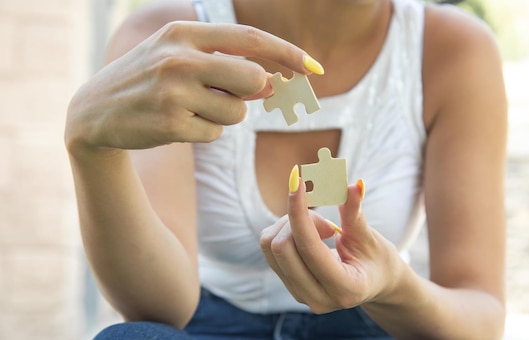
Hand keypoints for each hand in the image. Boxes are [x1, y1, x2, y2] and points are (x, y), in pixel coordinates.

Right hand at [65, 22, 316, 152]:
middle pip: (252, 79)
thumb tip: (270, 84)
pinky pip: (215, 134)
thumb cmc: (148, 80)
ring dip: (223, 116)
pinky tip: (178, 125)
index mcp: (183, 33)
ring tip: (189, 108)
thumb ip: (225, 65)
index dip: (287, 52)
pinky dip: (205, 133)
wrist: (94, 112)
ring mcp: (173, 92)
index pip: (250, 37)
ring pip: (236, 112)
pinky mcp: (170, 124)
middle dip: (251, 93)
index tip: (315, 68)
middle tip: (228, 94)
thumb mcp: (180, 58)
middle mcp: (179, 57)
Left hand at [260, 169, 403, 313]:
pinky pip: (268, 249)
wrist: (374, 283)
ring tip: (319, 227)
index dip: (299, 211)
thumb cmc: (376, 259)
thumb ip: (356, 215)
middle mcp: (318, 298)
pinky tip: (309, 234)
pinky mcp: (289, 284)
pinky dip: (284, 230)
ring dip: (289, 224)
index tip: (296, 181)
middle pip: (282, 247)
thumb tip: (353, 186)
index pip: (309, 247)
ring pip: (270, 246)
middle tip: (323, 219)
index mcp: (344, 288)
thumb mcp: (371, 238)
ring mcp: (300, 294)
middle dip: (296, 219)